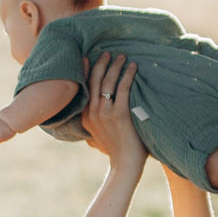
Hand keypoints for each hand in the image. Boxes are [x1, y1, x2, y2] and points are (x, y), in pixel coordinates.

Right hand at [79, 54, 144, 171]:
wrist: (125, 164)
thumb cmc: (116, 149)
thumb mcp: (98, 134)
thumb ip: (96, 121)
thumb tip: (96, 111)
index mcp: (85, 116)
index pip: (84, 87)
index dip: (85, 70)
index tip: (88, 57)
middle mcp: (93, 113)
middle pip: (95, 81)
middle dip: (101, 64)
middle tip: (108, 53)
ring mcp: (105, 113)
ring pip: (108, 82)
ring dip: (115, 66)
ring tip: (122, 56)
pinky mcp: (120, 114)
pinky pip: (124, 89)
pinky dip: (128, 75)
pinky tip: (133, 67)